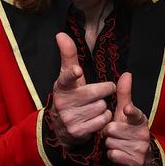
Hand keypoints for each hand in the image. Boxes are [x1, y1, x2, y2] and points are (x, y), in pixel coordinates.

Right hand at [48, 33, 116, 148]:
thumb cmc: (70, 95)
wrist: (62, 127)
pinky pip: (102, 120)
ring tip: (94, 108)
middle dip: (104, 90)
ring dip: (103, 106)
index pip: (66, 78)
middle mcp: (63, 102)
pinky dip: (104, 118)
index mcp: (61, 86)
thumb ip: (68, 56)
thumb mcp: (68, 76)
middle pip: (96, 92)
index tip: (77, 71)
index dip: (72, 74)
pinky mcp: (77, 131)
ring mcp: (69, 118)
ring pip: (101, 107)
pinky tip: (96, 118)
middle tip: (104, 90)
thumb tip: (60, 33)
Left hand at [103, 72, 152, 165]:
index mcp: (140, 119)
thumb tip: (126, 73)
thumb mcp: (126, 113)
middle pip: (112, 129)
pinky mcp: (135, 161)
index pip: (136, 114)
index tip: (127, 109)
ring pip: (111, 143)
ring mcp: (140, 148)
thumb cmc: (128, 130)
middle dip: (109, 132)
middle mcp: (143, 133)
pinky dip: (113, 155)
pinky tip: (119, 153)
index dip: (131, 112)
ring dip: (110, 144)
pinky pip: (113, 155)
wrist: (139, 158)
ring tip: (118, 143)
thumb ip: (125, 94)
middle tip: (115, 134)